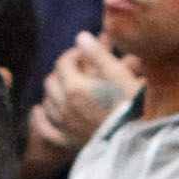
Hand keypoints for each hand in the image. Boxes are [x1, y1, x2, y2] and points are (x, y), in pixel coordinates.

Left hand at [36, 35, 137, 152]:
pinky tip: (38, 111)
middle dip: (62, 71)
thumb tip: (80, 36)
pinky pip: (46, 130)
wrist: (140, 139)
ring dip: (53, 91)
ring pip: (48, 103)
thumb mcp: (119, 74)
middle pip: (51, 82)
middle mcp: (65, 107)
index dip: (73, 54)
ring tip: (64, 86)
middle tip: (77, 68)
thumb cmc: (133, 104)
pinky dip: (40, 119)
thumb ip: (98, 54)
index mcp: (75, 88)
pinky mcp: (70, 142)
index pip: (63, 63)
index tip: (85, 52)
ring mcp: (66, 126)